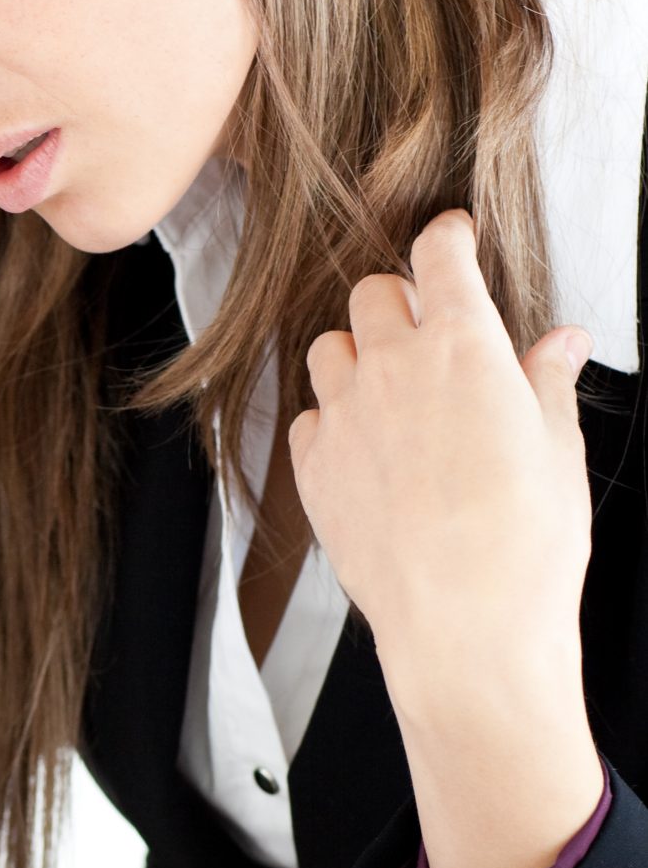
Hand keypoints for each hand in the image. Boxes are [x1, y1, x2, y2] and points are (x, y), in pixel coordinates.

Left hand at [288, 207, 604, 867]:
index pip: (438, 255)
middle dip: (398, 301)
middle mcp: (391, 366)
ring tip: (389, 389)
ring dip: (355, 355)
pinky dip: (330, 419)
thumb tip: (559, 343)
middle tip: (425, 330)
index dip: (446, 240)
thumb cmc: (525, 545)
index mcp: (462, 344)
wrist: (464, 628)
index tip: (452, 241)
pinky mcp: (312, 468)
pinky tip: (362, 447)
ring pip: (328, 348)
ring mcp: (343, 416)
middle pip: (371, 294)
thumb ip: (545, 382)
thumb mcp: (557, 450)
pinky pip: (307, 417)